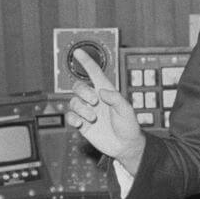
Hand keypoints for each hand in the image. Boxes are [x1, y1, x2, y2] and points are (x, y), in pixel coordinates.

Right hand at [63, 49, 145, 172]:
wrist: (125, 146)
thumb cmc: (129, 126)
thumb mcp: (127, 110)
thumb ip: (116, 99)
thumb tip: (101, 91)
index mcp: (106, 92)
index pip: (94, 73)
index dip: (86, 62)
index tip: (78, 52)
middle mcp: (94, 100)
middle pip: (78, 87)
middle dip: (83, 92)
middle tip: (95, 102)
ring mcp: (87, 111)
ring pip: (73, 102)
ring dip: (81, 109)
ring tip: (93, 118)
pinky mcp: (82, 124)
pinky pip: (70, 116)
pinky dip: (73, 118)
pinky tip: (81, 123)